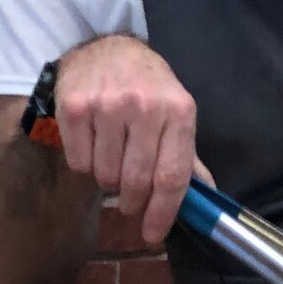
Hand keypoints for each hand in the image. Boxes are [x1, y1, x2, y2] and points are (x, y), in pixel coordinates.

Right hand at [56, 35, 198, 245]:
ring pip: (105, 176)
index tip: (152, 235)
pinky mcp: (75, 107)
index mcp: (179, 112)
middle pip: (137, 181)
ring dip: (109, 181)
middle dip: (133, 202)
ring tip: (112, 160)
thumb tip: (207, 198)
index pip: (172, 176)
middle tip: (130, 200)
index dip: (162, 213)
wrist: (109, 47)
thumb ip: (188, 158)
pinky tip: (93, 144)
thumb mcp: (176, 114)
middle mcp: (145, 106)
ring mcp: (107, 105)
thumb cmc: (148, 87)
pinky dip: (85, 165)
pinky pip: (79, 162)